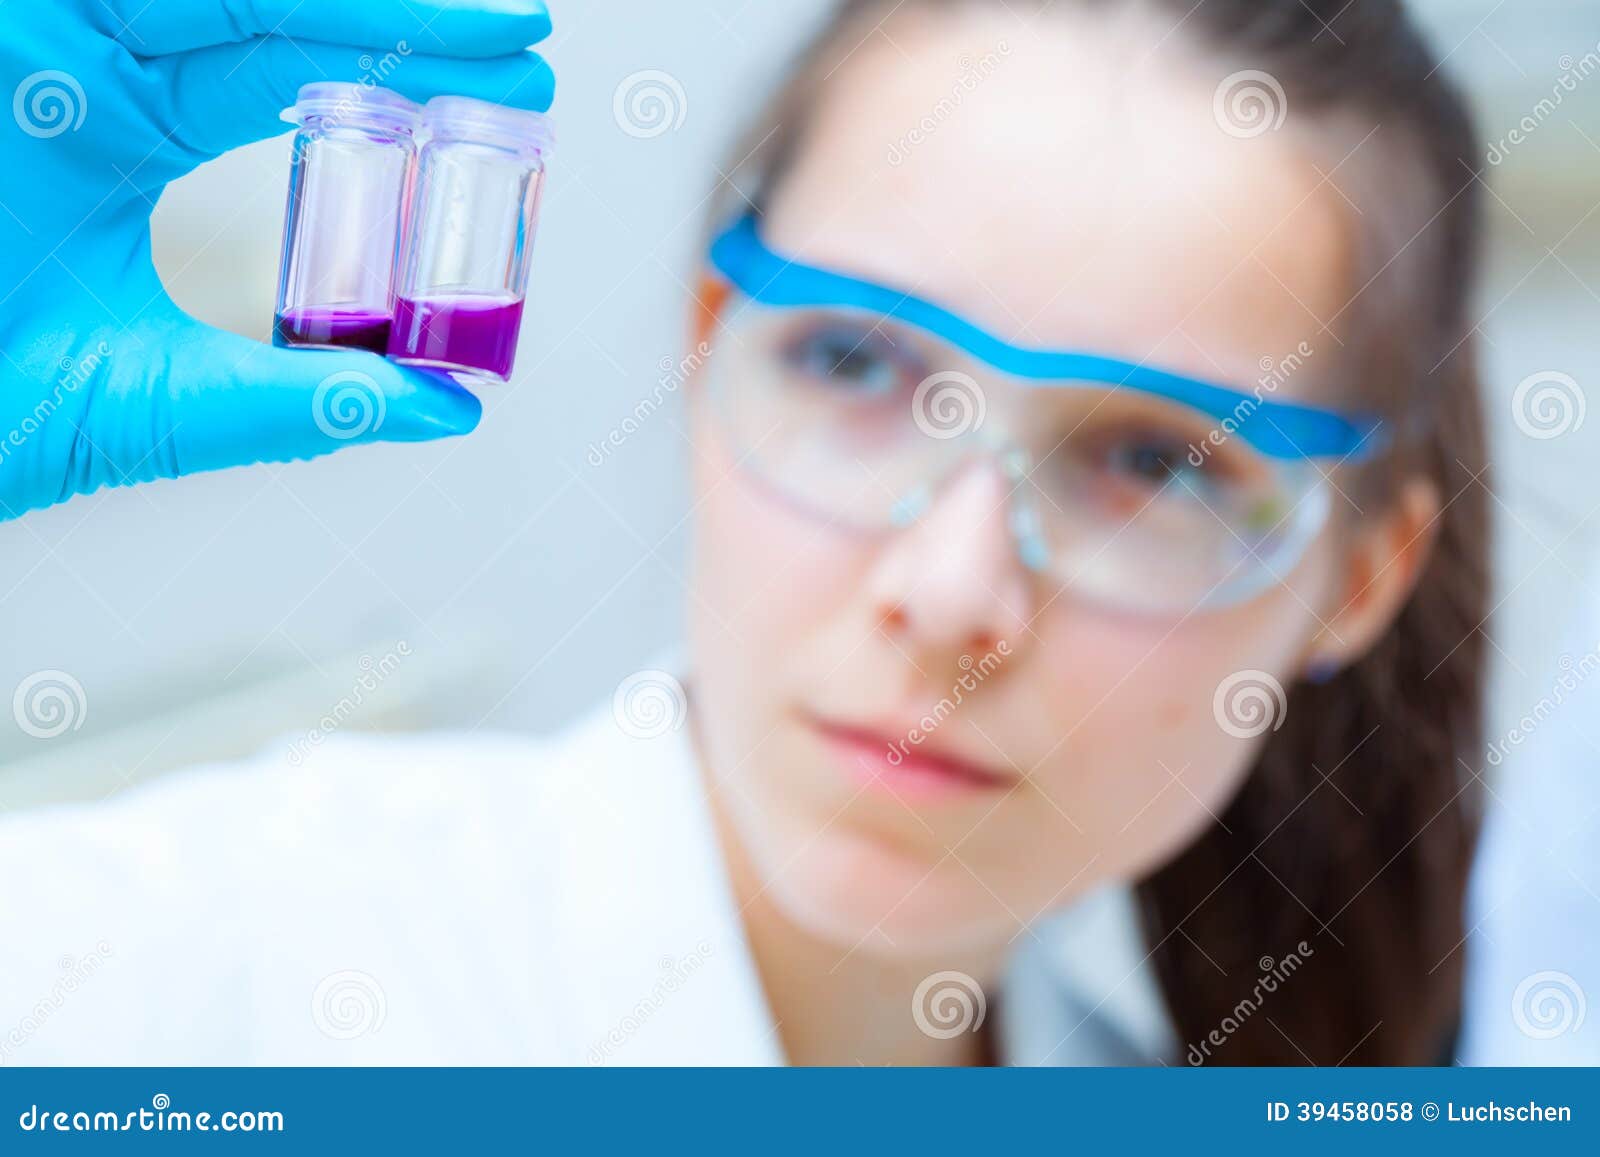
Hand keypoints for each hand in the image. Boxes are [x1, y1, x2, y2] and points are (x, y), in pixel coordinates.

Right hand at [0, 0, 554, 519]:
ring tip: (482, 23)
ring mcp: (42, 28)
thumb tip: (452, 409)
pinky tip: (344, 8)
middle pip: (275, 14)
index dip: (406, 78)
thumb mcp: (168, 397)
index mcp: (124, 131)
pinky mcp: (8, 17)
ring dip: (350, 3)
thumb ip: (303, 399)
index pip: (295, 85)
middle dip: (403, 26)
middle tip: (523, 43)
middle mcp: (89, 60)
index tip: (517, 97)